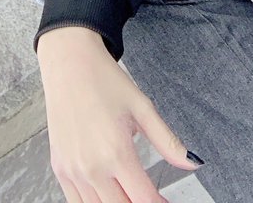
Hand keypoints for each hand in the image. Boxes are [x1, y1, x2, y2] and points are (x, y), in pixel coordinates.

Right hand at [37, 27, 200, 202]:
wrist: (69, 64)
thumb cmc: (105, 81)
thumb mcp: (142, 108)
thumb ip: (167, 141)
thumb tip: (192, 162)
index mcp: (116, 152)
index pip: (143, 199)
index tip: (167, 202)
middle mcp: (92, 167)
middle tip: (153, 198)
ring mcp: (72, 171)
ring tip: (132, 194)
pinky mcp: (59, 169)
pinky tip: (109, 195)